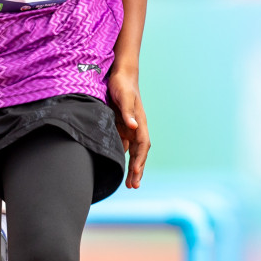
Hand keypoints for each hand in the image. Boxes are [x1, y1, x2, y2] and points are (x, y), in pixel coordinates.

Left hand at [107, 69, 149, 187]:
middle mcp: (137, 127)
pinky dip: (123, 157)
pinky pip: (124, 145)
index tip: (135, 172)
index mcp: (140, 122)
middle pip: (140, 153)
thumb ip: (128, 112)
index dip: (139, 159)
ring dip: (132, 167)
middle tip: (134, 186)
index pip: (142, 145)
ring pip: (133, 152)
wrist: (121, 74)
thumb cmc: (122, 84)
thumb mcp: (123, 96)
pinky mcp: (122, 126)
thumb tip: (134, 126)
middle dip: (138, 170)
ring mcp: (130, 128)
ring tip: (130, 184)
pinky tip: (118, 166)